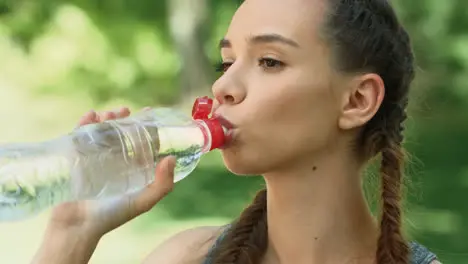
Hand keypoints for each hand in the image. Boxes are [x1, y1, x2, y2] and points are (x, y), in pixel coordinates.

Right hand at [47, 107, 175, 236]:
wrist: (77, 227)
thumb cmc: (112, 216)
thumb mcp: (143, 202)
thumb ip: (162, 185)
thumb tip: (171, 159)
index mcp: (130, 169)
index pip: (140, 142)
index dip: (145, 127)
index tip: (149, 112)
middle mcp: (113, 161)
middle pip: (119, 133)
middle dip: (122, 118)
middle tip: (125, 110)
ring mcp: (92, 158)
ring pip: (100, 131)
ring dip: (104, 118)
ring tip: (109, 113)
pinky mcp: (74, 158)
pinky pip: (78, 135)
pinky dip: (84, 123)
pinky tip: (90, 116)